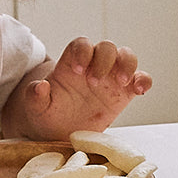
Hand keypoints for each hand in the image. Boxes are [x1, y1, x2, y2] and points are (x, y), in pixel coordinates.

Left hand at [4, 37, 151, 140]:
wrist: (60, 132)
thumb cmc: (47, 114)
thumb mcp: (36, 108)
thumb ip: (34, 97)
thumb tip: (40, 86)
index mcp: (70, 65)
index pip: (80, 45)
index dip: (82, 52)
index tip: (78, 71)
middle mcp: (93, 66)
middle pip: (106, 47)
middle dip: (104, 60)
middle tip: (95, 82)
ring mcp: (110, 77)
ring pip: (125, 56)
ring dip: (127, 65)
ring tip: (122, 82)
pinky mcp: (124, 92)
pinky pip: (140, 78)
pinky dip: (144, 80)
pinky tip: (140, 90)